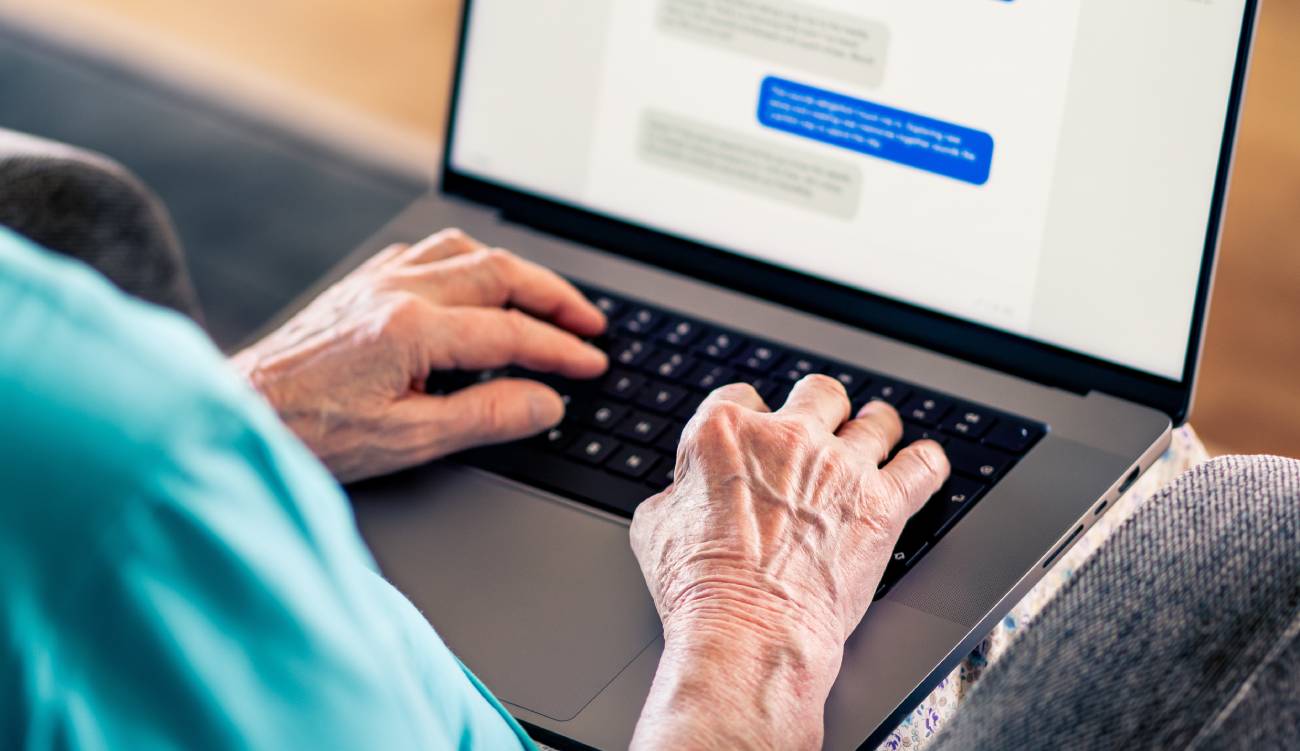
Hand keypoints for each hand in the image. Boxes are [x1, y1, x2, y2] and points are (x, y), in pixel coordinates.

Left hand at [231, 229, 607, 481]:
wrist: (240, 413)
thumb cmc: (312, 433)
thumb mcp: (408, 439)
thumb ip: (485, 416)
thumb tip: (545, 403)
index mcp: (411, 330)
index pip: (510, 332)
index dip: (560, 349)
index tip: (591, 363)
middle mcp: (396, 291)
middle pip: (499, 272)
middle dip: (554, 296)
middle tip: (589, 323)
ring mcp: (376, 281)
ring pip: (464, 250)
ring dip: (514, 271)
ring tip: (545, 298)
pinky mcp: (360, 284)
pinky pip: (426, 251)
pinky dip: (467, 261)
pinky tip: (476, 281)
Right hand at [629, 376, 948, 749]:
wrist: (747, 633)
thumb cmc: (698, 589)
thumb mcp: (654, 528)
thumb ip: (677, 491)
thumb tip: (686, 492)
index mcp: (725, 433)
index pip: (740, 397)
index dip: (750, 415)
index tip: (757, 431)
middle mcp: (786, 437)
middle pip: (817, 392)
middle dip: (818, 409)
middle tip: (819, 428)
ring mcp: (839, 468)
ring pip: (876, 421)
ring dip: (875, 428)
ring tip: (876, 435)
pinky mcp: (881, 504)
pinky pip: (924, 465)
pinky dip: (926, 464)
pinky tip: (921, 466)